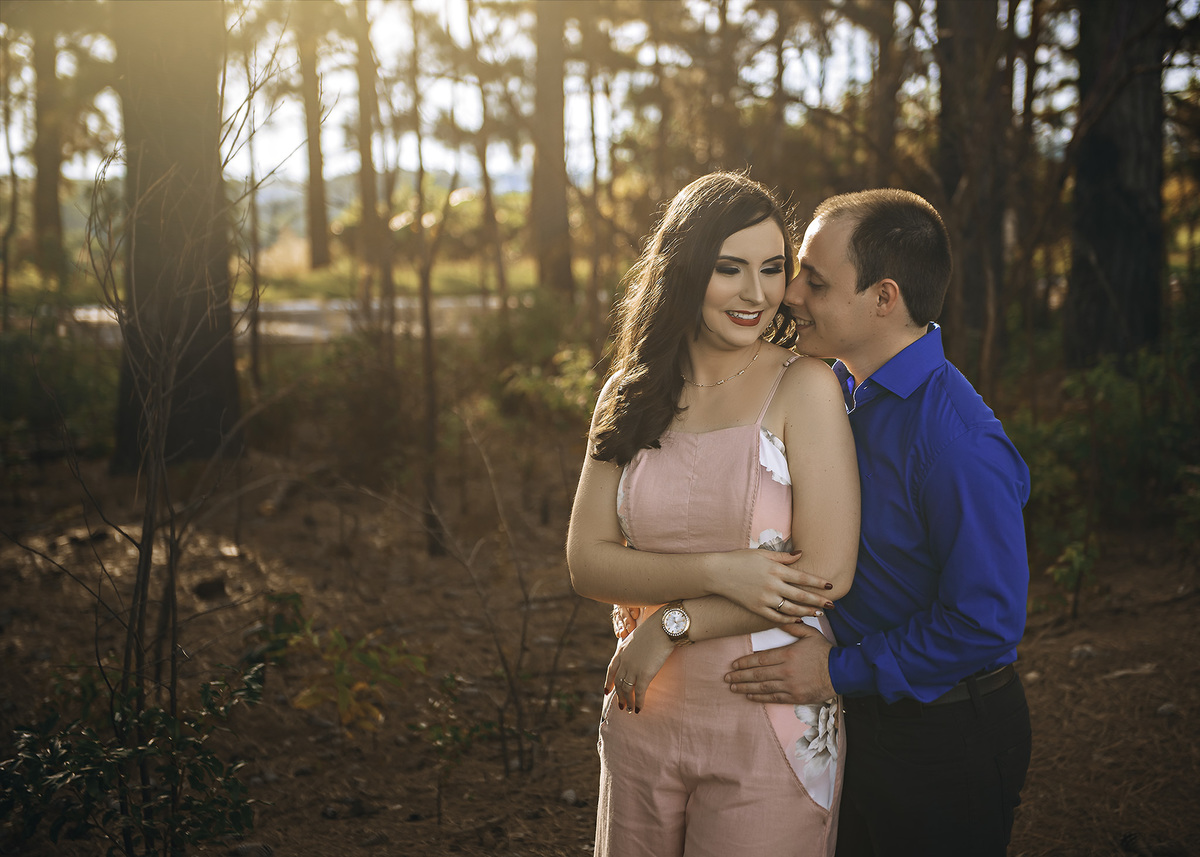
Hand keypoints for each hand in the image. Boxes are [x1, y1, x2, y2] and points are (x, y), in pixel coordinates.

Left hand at [604, 608, 674, 712]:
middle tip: (621, 705)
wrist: (663, 627)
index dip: (608, 681)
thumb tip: (638, 651)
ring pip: (627, 690)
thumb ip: (635, 646)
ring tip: (630, 709)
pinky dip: (638, 702)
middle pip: (618, 682)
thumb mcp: (638, 635)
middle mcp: (624, 661)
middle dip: (619, 695)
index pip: (611, 669)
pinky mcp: (644, 674)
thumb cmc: (656, 628)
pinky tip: (639, 709)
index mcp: (622, 650)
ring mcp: (633, 668)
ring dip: (628, 701)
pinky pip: (639, 693)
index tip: (607, 691)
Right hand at [708, 549, 834, 623]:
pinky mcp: (756, 608)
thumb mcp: (762, 554)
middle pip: (801, 595)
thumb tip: (801, 554)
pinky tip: (798, 620)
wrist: (717, 573)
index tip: (830, 586)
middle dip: (818, 601)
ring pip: (791, 608)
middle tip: (832, 605)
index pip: (802, 577)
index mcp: (775, 570)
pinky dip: (788, 619)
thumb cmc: (739, 560)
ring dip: (807, 612)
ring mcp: (764, 598)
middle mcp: (772, 585)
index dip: (818, 582)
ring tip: (819, 614)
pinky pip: (776, 617)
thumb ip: (783, 557)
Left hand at [724, 624, 834, 704]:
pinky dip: (760, 697)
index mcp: (787, 654)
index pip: (760, 659)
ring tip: (733, 687)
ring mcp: (790, 685)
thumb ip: (793, 627)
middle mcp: (785, 671)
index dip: (745, 663)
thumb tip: (780, 619)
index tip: (734, 664)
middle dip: (739, 676)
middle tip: (726, 677)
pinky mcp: (795, 697)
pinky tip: (749, 696)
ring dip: (745, 688)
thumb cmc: (825, 651)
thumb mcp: (810, 634)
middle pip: (757, 674)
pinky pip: (773, 698)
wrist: (842, 672)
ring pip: (762, 687)